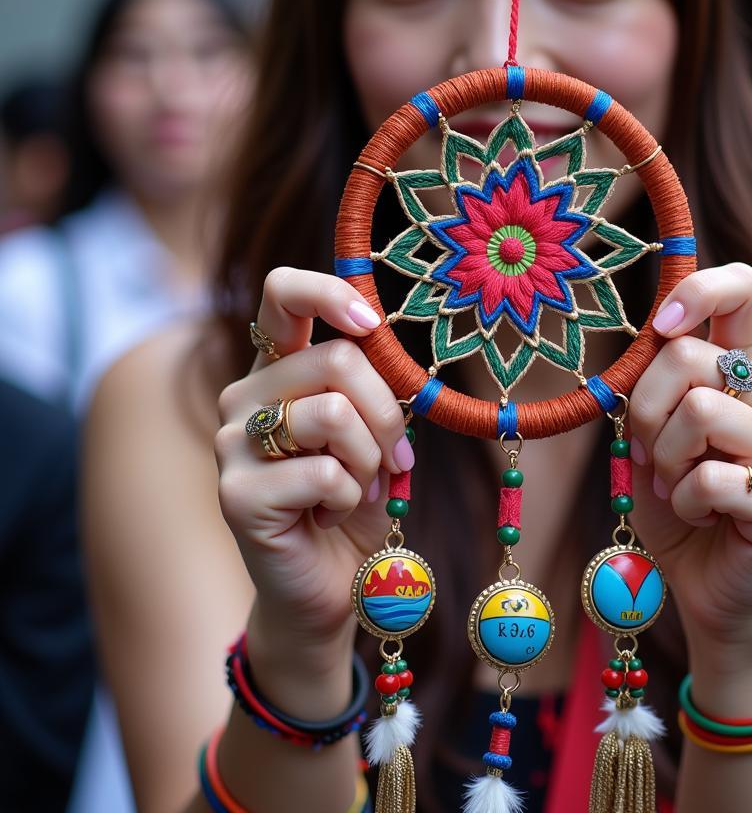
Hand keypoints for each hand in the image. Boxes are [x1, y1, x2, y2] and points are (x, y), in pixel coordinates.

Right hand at [215, 267, 411, 660]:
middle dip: (387, 411)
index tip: (370, 324)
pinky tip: (331, 514)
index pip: (282, 294)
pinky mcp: (236, 494)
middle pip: (336, 358)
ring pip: (333, 412)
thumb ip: (371, 386)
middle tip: (393, 456)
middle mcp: (245, 395)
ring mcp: (231, 443)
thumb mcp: (373, 431)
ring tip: (358, 486)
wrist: (333, 584)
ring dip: (370, 457)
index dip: (327, 293)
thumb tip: (382, 344)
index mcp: (279, 369)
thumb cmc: (355, 498)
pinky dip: (349, 497)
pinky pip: (324, 472)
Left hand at [627, 263, 751, 648]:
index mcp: (741, 373)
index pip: (742, 293)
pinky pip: (710, 478)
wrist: (706, 585)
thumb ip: (655, 386)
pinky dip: (684, 502)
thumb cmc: (676, 502)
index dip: (700, 290)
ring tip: (678, 488)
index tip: (664, 324)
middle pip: (688, 357)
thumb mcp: (652, 434)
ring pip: (700, 412)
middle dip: (646, 409)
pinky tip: (701, 518)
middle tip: (651, 454)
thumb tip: (657, 338)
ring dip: (666, 460)